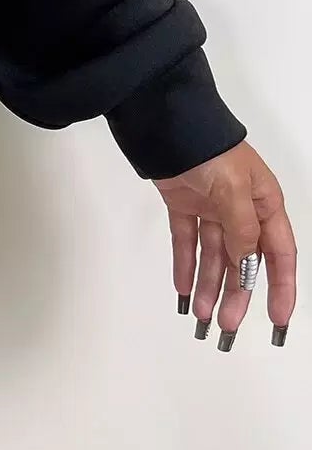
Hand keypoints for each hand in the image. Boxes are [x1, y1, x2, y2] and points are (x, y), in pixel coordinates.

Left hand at [156, 141, 296, 346]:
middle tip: (227, 325)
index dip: (281, 288)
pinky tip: (184, 290)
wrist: (168, 124)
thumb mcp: (234, 190)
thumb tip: (247, 265)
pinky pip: (187, 242)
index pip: (278, 254)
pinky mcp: (185, 205)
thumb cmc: (210, 149)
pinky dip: (185, 265)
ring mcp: (212, 208)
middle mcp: (241, 209)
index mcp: (264, 204)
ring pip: (214, 256)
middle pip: (243, 261)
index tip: (278, 319)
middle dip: (237, 295)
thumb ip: (242, 231)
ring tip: (202, 316)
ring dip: (209, 286)